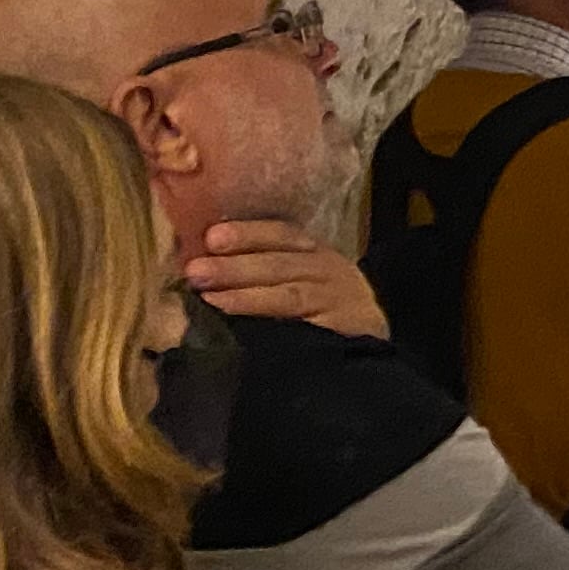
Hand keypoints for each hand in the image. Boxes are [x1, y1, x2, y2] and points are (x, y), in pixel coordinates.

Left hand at [185, 220, 387, 337]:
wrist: (372, 336)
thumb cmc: (322, 306)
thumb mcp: (301, 277)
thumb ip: (262, 268)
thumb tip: (203, 265)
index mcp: (313, 251)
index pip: (281, 235)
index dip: (248, 234)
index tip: (211, 238)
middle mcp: (328, 270)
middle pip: (281, 264)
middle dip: (236, 266)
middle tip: (196, 271)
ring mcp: (337, 302)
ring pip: (291, 295)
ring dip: (248, 296)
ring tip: (210, 299)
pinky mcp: (344, 331)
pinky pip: (308, 328)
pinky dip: (278, 328)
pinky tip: (249, 333)